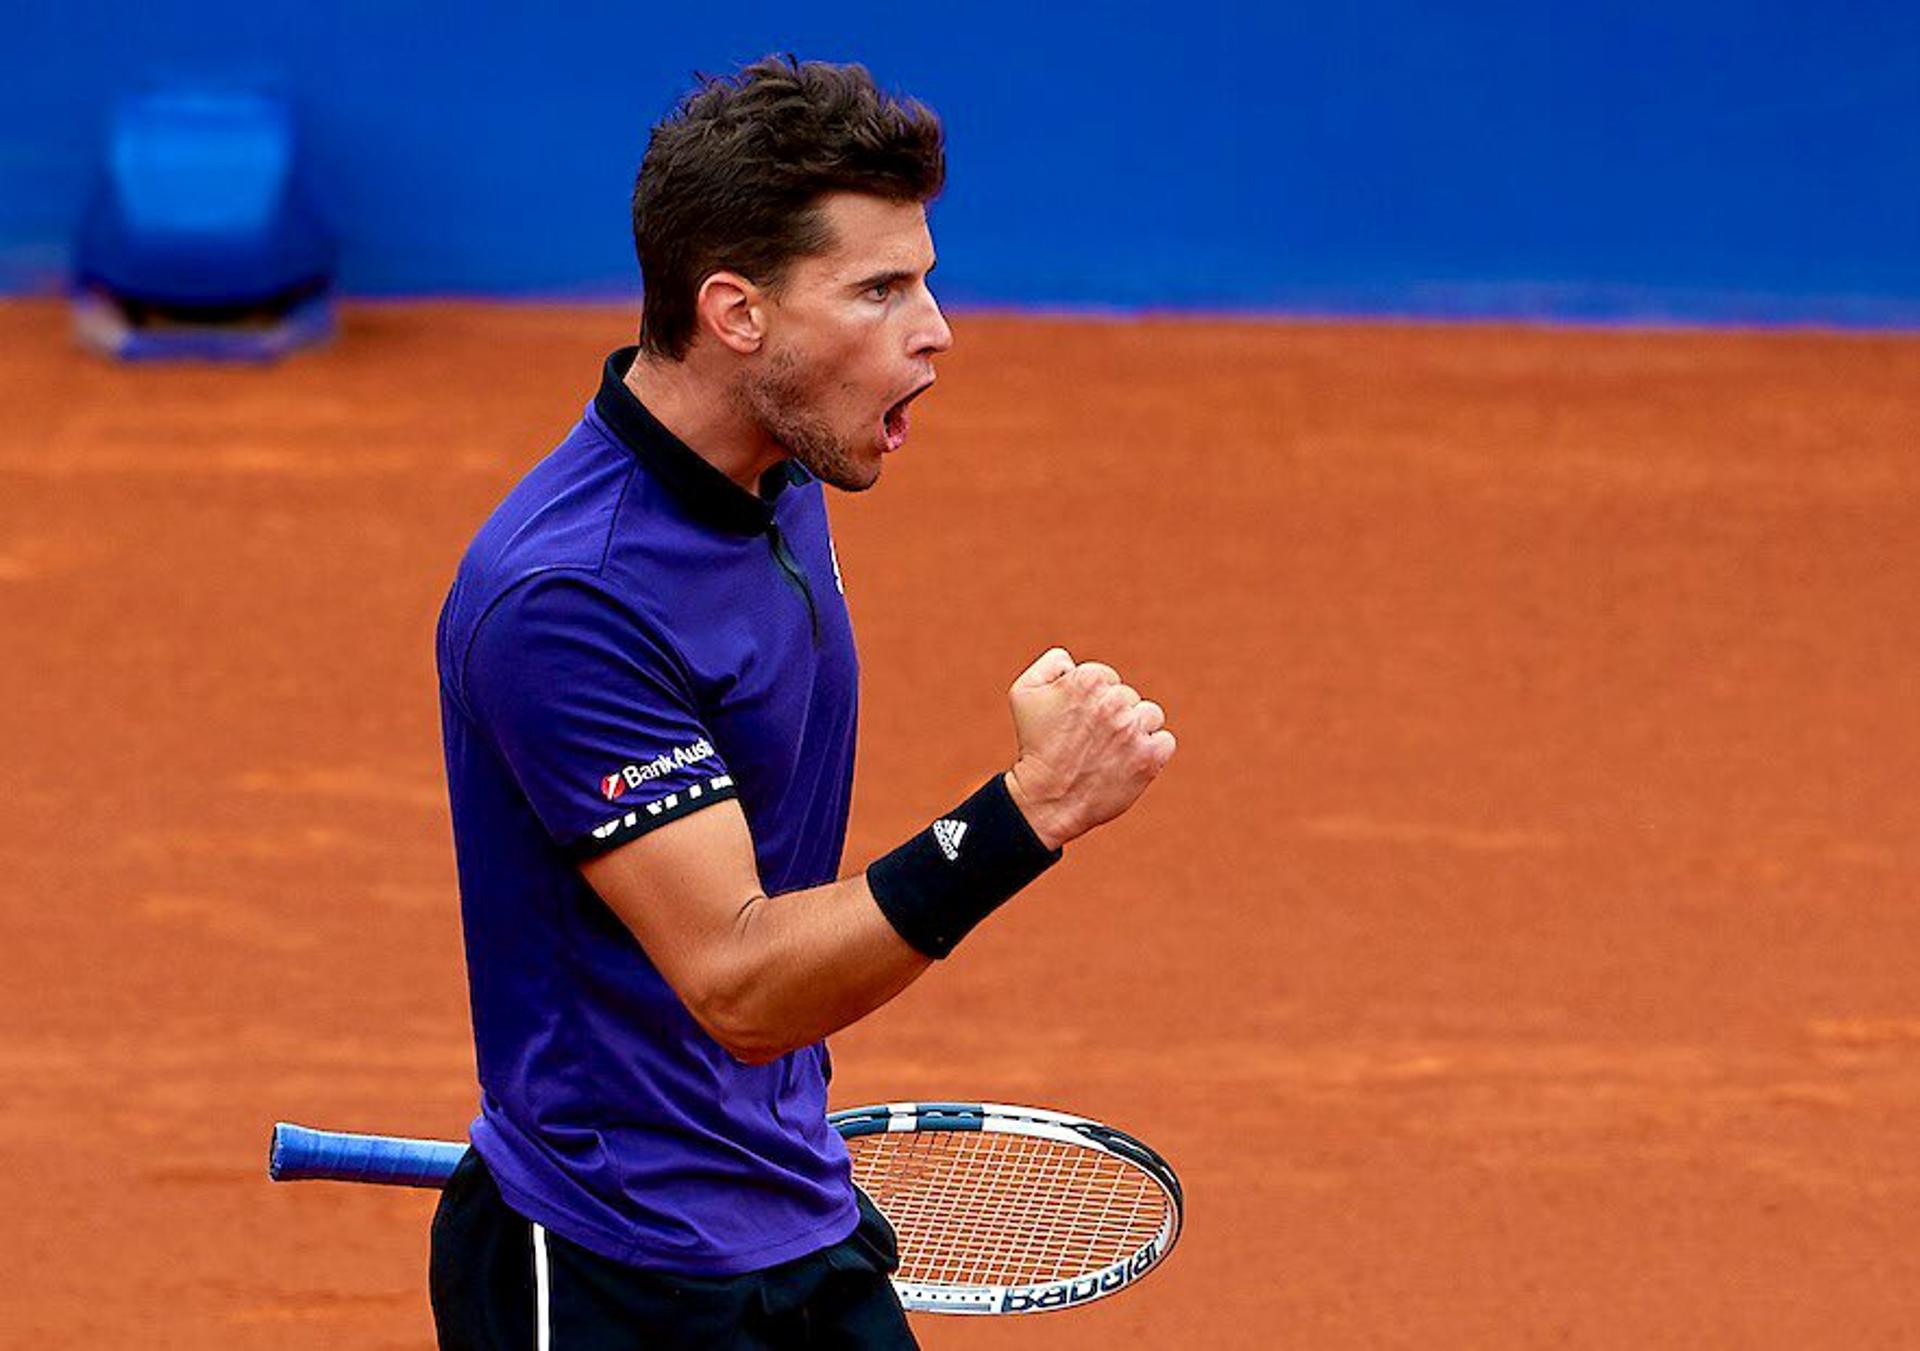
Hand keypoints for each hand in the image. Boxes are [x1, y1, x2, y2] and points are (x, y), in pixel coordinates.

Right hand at [1003, 647, 1175, 849]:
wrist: (1046, 799)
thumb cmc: (1034, 745)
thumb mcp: (1023, 692)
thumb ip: (1052, 664)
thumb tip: (1075, 662)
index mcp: (1088, 679)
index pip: (1106, 678)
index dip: (1089, 699)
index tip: (1075, 721)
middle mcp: (1114, 702)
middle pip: (1128, 697)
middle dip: (1111, 715)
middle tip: (1088, 740)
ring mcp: (1134, 730)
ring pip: (1149, 715)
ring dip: (1135, 729)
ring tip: (1110, 750)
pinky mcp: (1149, 758)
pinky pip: (1165, 741)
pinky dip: (1152, 751)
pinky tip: (1128, 760)